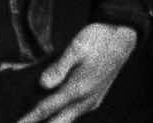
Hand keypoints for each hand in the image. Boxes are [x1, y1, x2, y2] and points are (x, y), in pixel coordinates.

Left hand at [18, 23, 137, 122]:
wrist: (122, 37)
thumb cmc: (97, 40)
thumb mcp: (75, 48)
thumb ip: (58, 68)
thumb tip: (43, 84)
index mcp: (78, 89)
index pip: (47, 109)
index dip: (29, 118)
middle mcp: (85, 100)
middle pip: (58, 121)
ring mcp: (91, 101)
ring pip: (67, 118)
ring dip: (51, 119)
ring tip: (32, 117)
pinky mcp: (94, 97)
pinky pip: (74, 111)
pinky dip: (60, 112)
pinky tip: (52, 107)